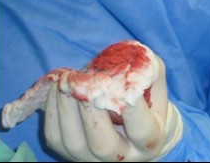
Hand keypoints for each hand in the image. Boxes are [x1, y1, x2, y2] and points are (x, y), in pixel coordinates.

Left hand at [43, 51, 182, 161]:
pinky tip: (56, 90)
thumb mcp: (156, 83)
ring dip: (66, 109)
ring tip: (66, 80)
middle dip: (90, 112)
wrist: (132, 126)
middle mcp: (122, 158)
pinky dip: (53, 113)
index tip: (124, 81)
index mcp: (150, 142)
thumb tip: (131, 58)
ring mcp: (93, 160)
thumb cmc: (146, 99)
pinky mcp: (70, 156)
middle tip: (83, 82)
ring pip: (74, 143)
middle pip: (102, 144)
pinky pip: (55, 139)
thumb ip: (148, 70)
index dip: (132, 107)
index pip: (141, 130)